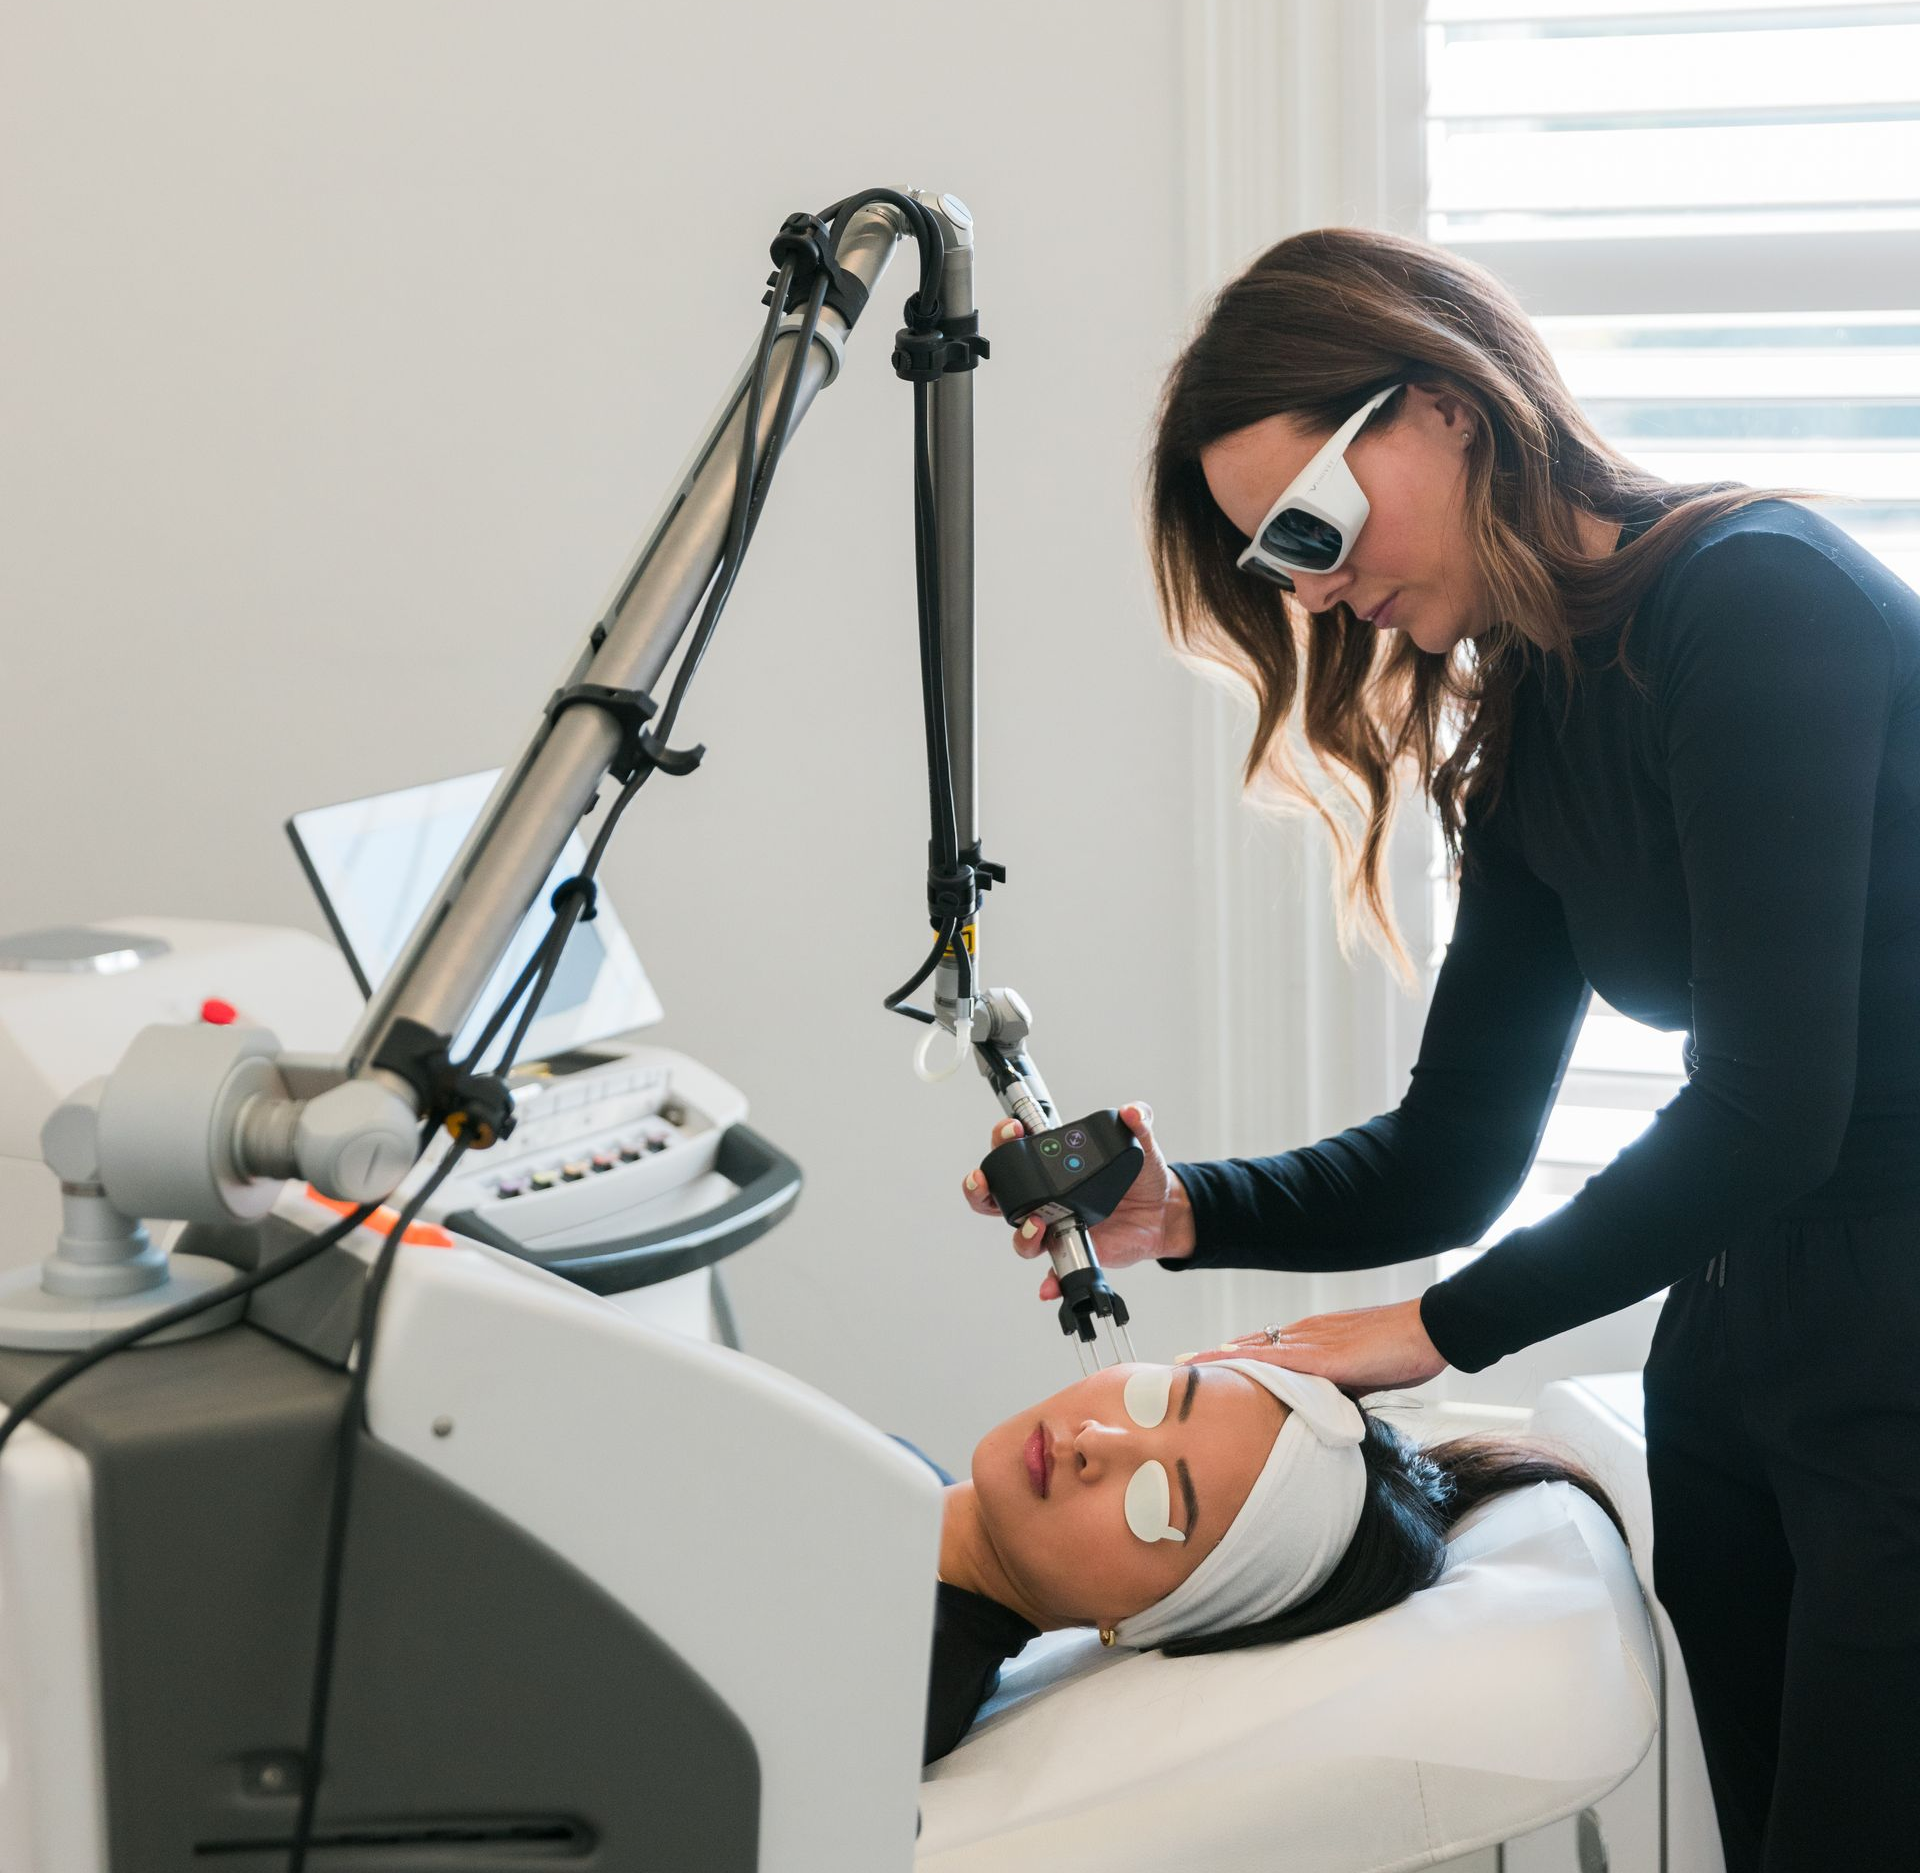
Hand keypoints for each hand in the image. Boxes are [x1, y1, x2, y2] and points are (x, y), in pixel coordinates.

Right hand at [960, 1102, 1187, 1301]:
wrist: (1162, 1211)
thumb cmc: (1141, 1177)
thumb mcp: (1141, 1143)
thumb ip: (1138, 1121)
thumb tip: (1132, 1112)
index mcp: (1053, 1165)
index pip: (1014, 1148)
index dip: (1003, 1138)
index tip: (1013, 1131)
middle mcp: (1045, 1196)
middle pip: (995, 1194)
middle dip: (980, 1186)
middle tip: (984, 1180)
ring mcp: (1055, 1226)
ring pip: (1019, 1234)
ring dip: (1020, 1232)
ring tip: (1036, 1225)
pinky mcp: (1070, 1251)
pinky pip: (1053, 1272)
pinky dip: (1049, 1281)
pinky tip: (1049, 1285)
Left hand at [1177, 1299, 1446, 1394]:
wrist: (1430, 1331)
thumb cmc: (1403, 1351)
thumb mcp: (1362, 1374)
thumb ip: (1338, 1387)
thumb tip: (1321, 1408)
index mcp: (1315, 1339)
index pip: (1264, 1346)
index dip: (1233, 1355)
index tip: (1203, 1363)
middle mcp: (1307, 1334)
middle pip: (1250, 1344)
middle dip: (1214, 1356)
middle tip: (1178, 1365)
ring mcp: (1314, 1341)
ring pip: (1256, 1347)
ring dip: (1220, 1357)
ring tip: (1186, 1365)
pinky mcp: (1326, 1354)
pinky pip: (1279, 1358)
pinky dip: (1250, 1361)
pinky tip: (1228, 1366)